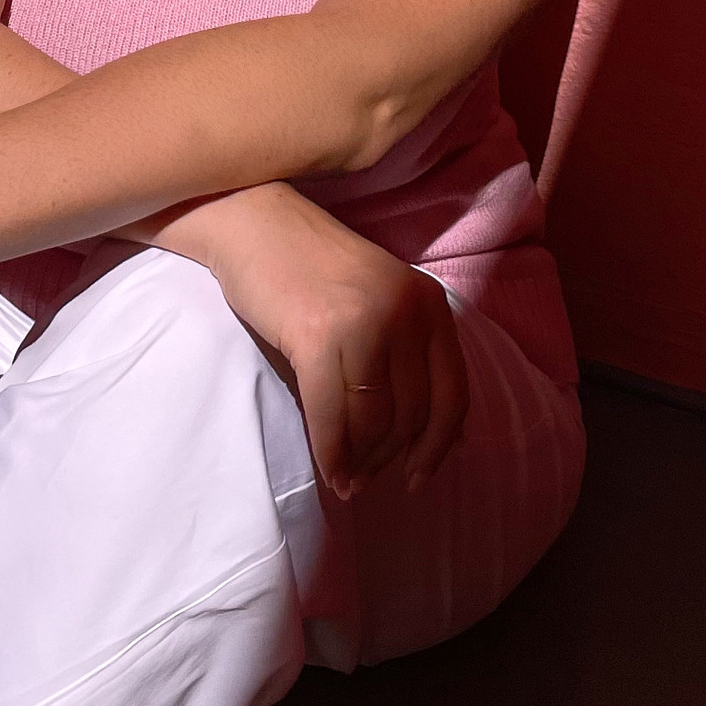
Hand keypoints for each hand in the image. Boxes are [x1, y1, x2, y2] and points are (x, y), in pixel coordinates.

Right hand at [194, 186, 469, 498]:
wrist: (252, 225)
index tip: (418, 475)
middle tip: (368, 480)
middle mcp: (407, 312)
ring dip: (361, 460)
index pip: (453, 394)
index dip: (438, 445)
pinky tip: (330, 471)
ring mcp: (366, 323)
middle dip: (390, 458)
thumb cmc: (310, 268)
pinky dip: (332, 453)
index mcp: (429, 304)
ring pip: (374, 420)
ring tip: (348, 478)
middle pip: (413, 414)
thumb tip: (434, 438)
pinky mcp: (319, 336)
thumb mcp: (379, 300)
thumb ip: (408, 354)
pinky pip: (332, 415)